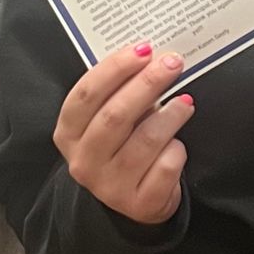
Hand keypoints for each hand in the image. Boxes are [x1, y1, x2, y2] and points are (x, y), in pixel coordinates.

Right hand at [53, 44, 193, 226]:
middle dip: (148, 84)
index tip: (143, 49)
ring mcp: (110, 186)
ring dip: (170, 115)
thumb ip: (120, 93)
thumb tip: (152, 58)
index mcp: (68, 133)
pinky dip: (176, 150)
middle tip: (173, 63)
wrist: (133, 200)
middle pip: (115, 115)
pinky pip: (164, 167)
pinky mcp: (138, 204)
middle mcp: (83, 161)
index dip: (115, 68)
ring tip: (185, 102)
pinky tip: (177, 144)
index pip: (86, 95)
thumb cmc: (122, 147)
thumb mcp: (108, 120)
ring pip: (145, 141)